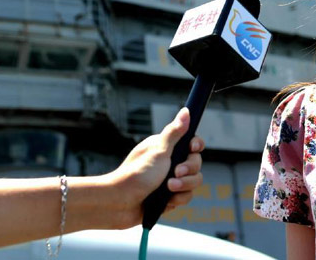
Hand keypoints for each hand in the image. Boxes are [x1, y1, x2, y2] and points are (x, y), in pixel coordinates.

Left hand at [105, 108, 203, 227]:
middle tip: (175, 172)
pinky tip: (167, 201)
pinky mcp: (169, 198)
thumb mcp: (159, 151)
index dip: (196, 146)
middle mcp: (170, 162)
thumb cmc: (136, 174)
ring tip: (169, 188)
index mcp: (167, 148)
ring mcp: (170, 180)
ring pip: (193, 181)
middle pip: (196, 163)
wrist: (119, 204)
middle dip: (188, 170)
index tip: (192, 148)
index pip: (191, 142)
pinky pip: (185, 197)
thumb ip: (175, 132)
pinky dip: (178, 199)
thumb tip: (185, 110)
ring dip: (184, 185)